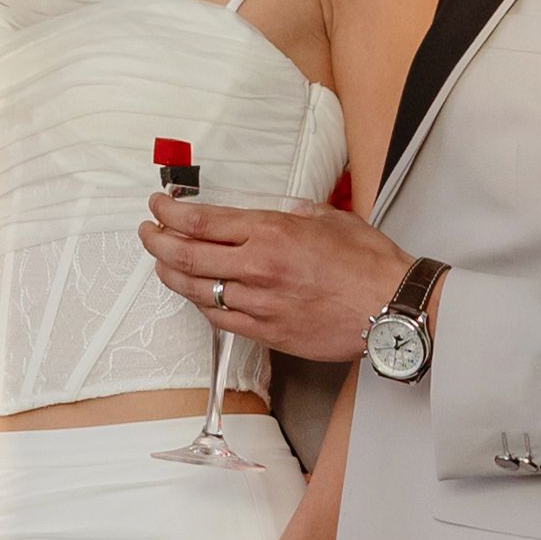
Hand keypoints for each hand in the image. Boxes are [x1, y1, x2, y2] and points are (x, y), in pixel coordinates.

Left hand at [136, 192, 410, 361]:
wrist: (392, 307)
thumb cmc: (369, 264)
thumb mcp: (328, 217)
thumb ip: (292, 212)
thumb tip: (271, 210)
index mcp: (272, 232)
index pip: (201, 221)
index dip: (169, 213)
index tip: (157, 206)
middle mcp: (258, 267)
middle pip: (186, 255)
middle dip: (156, 241)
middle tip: (148, 232)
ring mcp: (260, 303)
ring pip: (196, 290)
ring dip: (170, 274)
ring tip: (161, 262)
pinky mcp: (268, 332)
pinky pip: (219, 319)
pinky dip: (200, 303)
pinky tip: (195, 293)